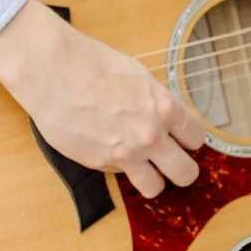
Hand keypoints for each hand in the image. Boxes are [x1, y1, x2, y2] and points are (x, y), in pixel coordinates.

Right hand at [0, 0, 208, 197]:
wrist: (53, 70)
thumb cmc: (92, 64)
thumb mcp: (139, 76)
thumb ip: (157, 102)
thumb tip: (167, 120)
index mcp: (164, 107)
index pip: (197, 138)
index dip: (190, 139)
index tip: (182, 139)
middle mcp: (151, 135)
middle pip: (186, 173)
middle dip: (181, 168)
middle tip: (171, 161)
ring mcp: (126, 153)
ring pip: (156, 187)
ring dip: (153, 178)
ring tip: (143, 167)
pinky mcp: (99, 163)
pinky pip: (121, 176)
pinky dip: (118, 167)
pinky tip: (108, 148)